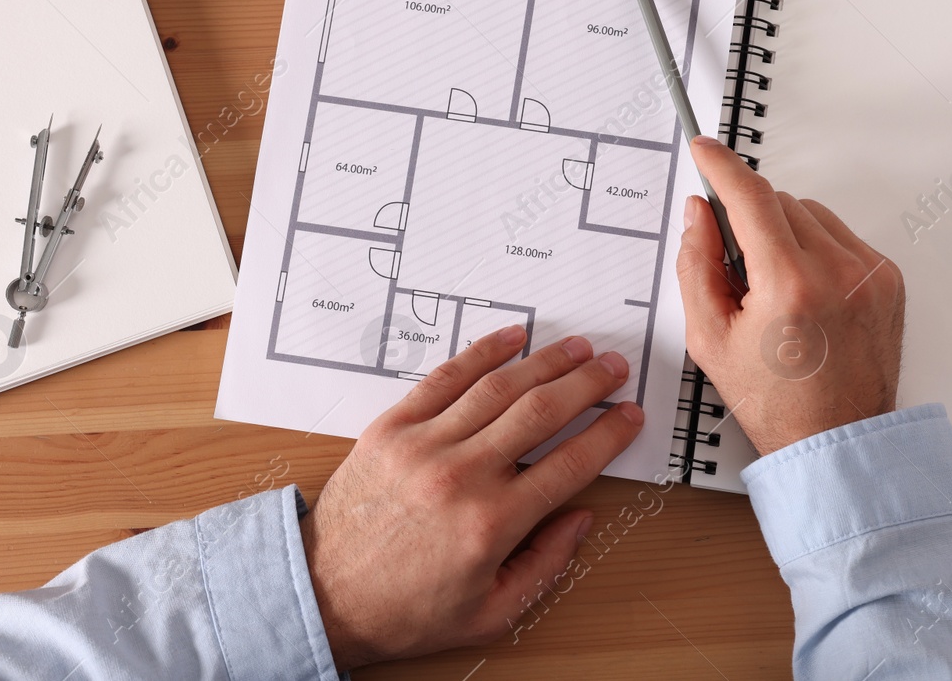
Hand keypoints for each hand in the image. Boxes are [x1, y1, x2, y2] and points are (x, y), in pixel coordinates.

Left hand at [298, 326, 643, 669]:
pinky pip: (445, 378)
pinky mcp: (391, 428)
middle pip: (542, 412)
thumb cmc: (404, 610)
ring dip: (545, 362)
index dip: (608, 434)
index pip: (570, 463)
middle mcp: (461, 476)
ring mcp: (424, 446)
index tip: (627, 416)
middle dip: (586, 384)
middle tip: (612, 367)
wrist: (324, 596)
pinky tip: (511, 338)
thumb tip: (580, 519)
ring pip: (499, 387)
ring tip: (575, 349)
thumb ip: (545, 565)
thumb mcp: (490, 613)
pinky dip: (482, 352)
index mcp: (491, 524)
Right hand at [677, 136, 904, 455]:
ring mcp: (870, 273)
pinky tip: (806, 295)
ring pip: (812, 214)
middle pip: (780, 202)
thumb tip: (699, 214)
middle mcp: (838, 271)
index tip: (705, 149)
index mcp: (790, 285)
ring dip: (786, 233)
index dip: (722, 167)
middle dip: (751, 221)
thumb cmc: (774, 401)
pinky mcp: (888, 279)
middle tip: (740, 270)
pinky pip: (841, 237)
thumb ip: (697, 265)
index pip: (750, 198)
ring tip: (776, 289)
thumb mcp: (709, 337)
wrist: (837, 441)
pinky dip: (817, 251)